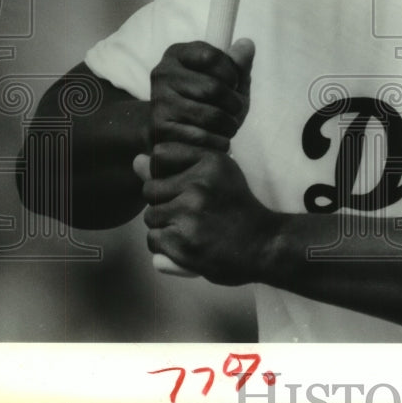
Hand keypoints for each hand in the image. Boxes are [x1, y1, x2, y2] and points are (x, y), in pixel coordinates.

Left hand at [142, 146, 278, 285]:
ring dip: (165, 227)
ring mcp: (189, 212)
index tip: (185, 186)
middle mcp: (199, 182)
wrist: (265, 244)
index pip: (160, 155)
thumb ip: (176, 168)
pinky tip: (189, 245)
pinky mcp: (182, 240)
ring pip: (151, 217)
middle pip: (151, 189)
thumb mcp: (217, 177)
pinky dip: (166, 247)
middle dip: (165, 203)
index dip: (166, 173)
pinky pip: (154, 240)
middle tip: (192, 214)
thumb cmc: (239, 210)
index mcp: (210, 160)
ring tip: (192, 230)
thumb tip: (136, 160)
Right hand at [147, 38, 254, 171]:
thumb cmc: (206, 100)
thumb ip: (238, 63)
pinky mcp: (160, 129)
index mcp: (178, 54)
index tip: (234, 84)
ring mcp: (159, 101)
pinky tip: (218, 140)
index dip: (232, 73)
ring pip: (210, 115)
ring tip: (229, 126)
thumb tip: (247, 45)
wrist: (175, 131)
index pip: (212, 56)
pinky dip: (219, 141)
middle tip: (235, 111)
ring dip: (229, 124)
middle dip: (234, 103)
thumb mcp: (227, 79)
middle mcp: (163, 74)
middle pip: (213, 88)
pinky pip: (201, 137)